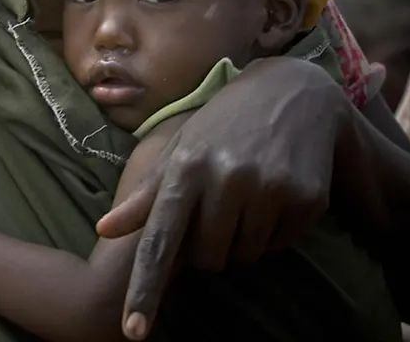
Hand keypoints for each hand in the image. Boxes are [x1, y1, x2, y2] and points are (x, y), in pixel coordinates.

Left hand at [96, 58, 346, 339]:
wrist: (293, 91)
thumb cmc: (221, 125)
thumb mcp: (179, 151)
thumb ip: (144, 195)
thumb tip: (104, 227)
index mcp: (185, 169)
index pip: (159, 241)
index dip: (145, 289)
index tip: (133, 331)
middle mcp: (225, 178)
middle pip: (207, 260)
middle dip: (210, 246)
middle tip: (219, 206)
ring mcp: (268, 187)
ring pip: (245, 256)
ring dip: (243, 238)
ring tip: (246, 193)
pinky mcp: (306, 197)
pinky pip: (281, 244)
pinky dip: (275, 229)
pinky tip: (275, 191)